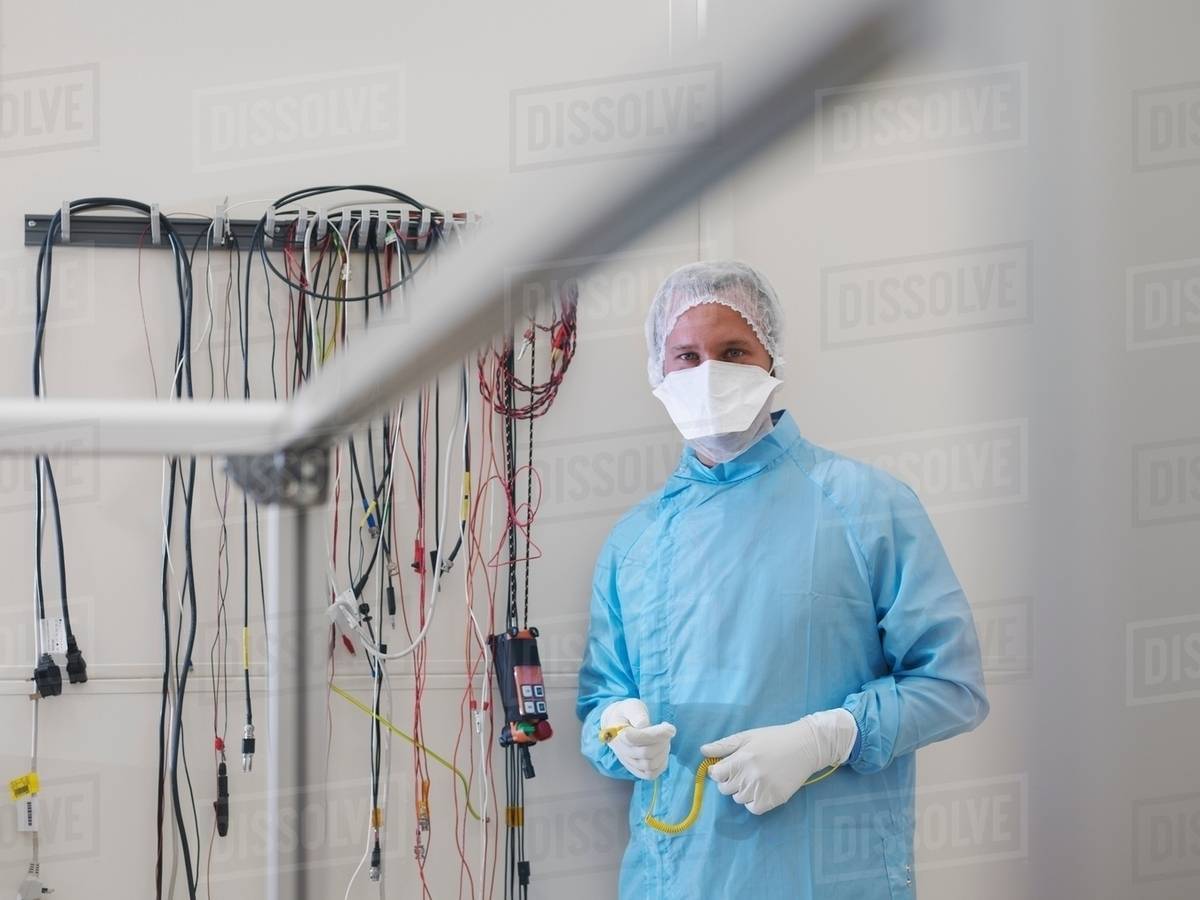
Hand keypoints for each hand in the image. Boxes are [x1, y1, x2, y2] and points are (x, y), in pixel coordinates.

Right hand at [601, 698, 675, 779]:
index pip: (637, 738)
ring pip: (649, 765)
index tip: (669, 727)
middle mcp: (622, 750)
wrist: (619, 723)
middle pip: (646, 753)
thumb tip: (644, 724)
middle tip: (668, 731)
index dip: (657, 734)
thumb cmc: (628, 713)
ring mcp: (628, 761)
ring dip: (663, 752)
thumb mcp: (632, 706)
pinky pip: (649, 774)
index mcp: (618, 733)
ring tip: (665, 740)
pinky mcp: (635, 768)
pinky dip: (661, 765)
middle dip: (662, 742)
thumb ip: (637, 713)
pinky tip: (664, 751)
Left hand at [700, 708, 856, 814]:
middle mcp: (750, 776)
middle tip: (744, 771)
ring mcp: (763, 789)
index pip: (716, 775)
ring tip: (754, 778)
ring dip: (742, 791)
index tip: (728, 767)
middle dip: (730, 781)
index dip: (719, 771)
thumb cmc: (774, 738)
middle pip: (725, 789)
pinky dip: (753, 802)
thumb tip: (702, 750)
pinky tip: (761, 789)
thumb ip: (723, 745)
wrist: (805, 746)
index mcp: (742, 758)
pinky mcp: (775, 799)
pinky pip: (753, 808)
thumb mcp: (747, 736)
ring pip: (738, 799)